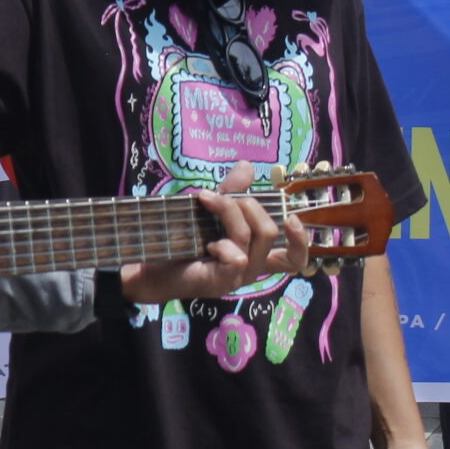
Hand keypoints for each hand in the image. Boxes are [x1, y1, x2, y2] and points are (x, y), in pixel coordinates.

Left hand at [119, 161, 308, 304]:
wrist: (148, 265)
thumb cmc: (181, 240)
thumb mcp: (210, 211)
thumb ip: (231, 192)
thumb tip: (246, 166)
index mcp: (254, 254)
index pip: (294, 258)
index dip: (301, 240)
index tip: (291, 217)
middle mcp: (251, 268)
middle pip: (270, 232)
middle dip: (247, 205)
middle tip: (218, 197)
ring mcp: (237, 277)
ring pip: (251, 236)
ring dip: (228, 211)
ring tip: (205, 201)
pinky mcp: (221, 282)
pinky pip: (237, 256)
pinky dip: (222, 243)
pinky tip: (206, 243)